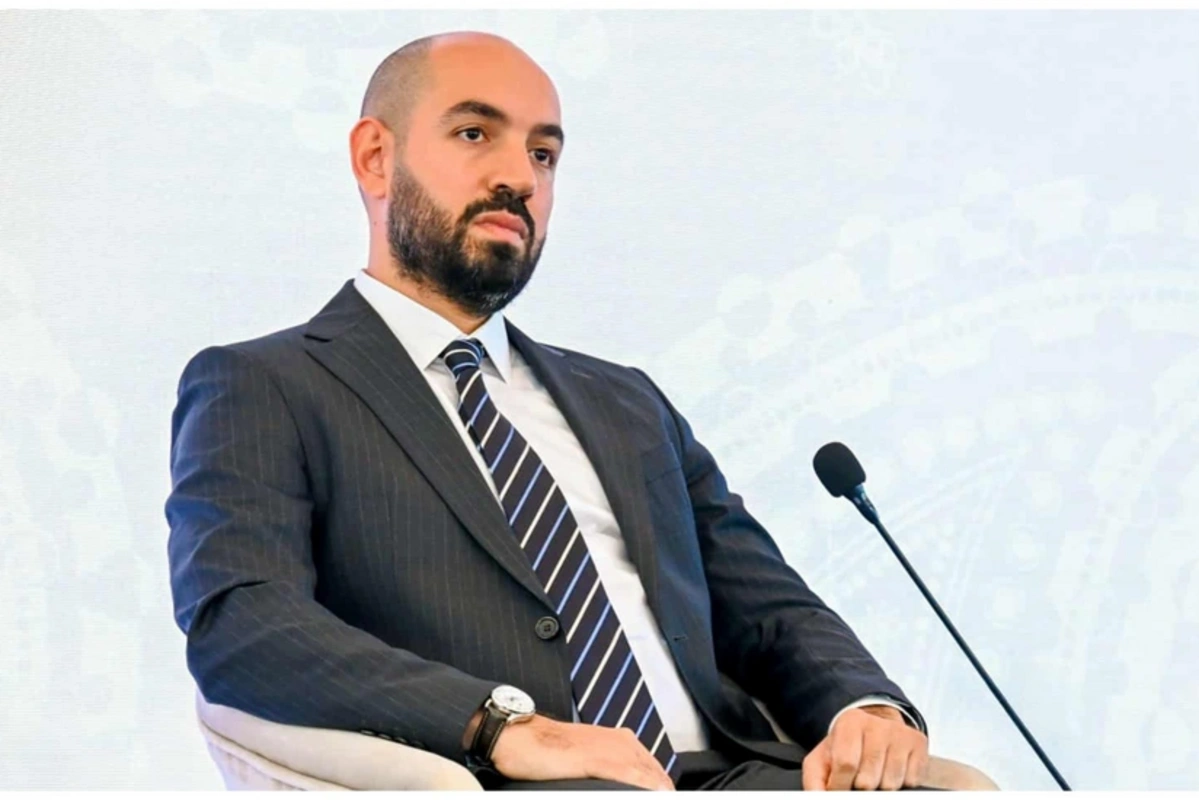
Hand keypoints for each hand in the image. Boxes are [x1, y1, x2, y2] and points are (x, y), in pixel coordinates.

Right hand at [490, 715, 674, 790]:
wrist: (519, 736)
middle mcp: (620, 741)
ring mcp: (610, 750)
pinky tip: (653, 795)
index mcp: (619, 740)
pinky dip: (644, 788)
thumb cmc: (544, 748)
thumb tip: (618, 786)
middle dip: (661, 790)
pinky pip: (631, 777)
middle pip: (655, 774)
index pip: (654, 771)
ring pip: (648, 775)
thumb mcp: (584, 757)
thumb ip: (607, 769)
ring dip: (656, 790)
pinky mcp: (597, 760)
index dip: (660, 788)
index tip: (665, 797)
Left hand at [802, 705, 928, 790]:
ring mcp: (900, 734)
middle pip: (869, 779)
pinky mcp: (918, 744)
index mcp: (850, 722)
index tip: (838, 787)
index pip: (846, 763)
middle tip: (857, 777)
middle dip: (860, 787)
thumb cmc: (845, 748)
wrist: (874, 729)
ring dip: (880, 786)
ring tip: (873, 773)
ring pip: (890, 784)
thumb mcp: (822, 760)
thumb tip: (817, 798)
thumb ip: (814, 781)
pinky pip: (910, 781)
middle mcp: (877, 724)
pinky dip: (900, 783)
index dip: (840, 784)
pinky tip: (890, 770)